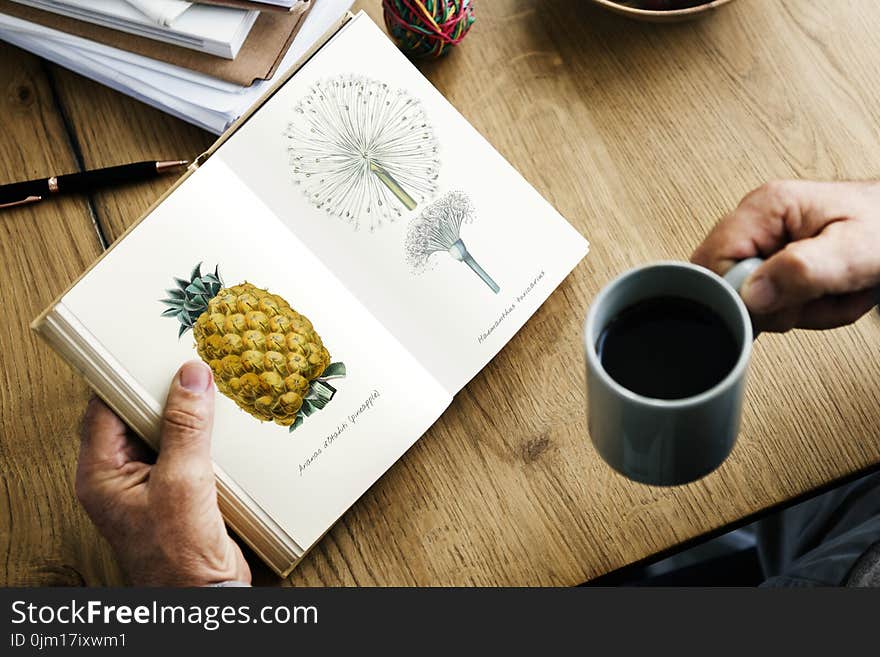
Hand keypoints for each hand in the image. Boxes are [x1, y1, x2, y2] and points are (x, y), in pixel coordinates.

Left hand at [77, 360, 250, 585]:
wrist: (205, 596)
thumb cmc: (177, 556)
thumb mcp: (182, 482)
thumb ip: (186, 428)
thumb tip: (191, 379)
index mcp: (101, 475)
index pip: (104, 410)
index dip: (127, 379)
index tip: (153, 353)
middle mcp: (120, 477)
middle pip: (135, 417)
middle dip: (163, 392)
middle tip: (188, 365)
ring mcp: (149, 485)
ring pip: (163, 433)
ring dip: (186, 414)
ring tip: (209, 388)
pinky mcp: (177, 492)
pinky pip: (186, 451)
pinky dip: (203, 435)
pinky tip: (222, 424)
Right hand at [692, 180, 879, 331]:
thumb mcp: (855, 251)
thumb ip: (802, 271)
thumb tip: (750, 294)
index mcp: (766, 207)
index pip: (713, 263)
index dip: (742, 295)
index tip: (782, 303)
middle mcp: (758, 221)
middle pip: (728, 284)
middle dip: (777, 307)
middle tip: (817, 297)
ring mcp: (766, 241)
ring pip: (751, 299)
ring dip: (798, 311)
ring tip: (832, 294)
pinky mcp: (778, 260)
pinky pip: (771, 301)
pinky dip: (801, 310)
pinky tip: (825, 295)